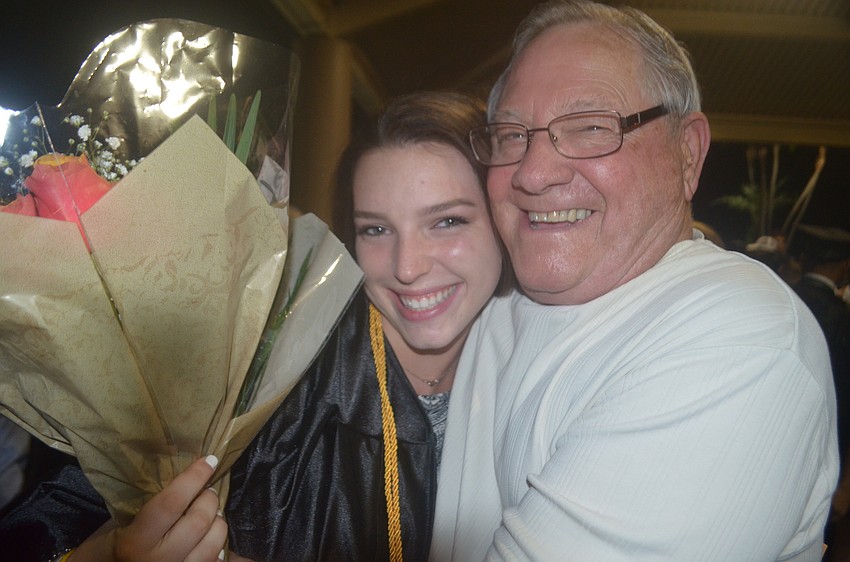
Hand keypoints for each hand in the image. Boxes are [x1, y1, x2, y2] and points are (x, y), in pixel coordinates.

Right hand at [71, 455, 226, 561]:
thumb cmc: (110, 544)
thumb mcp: (122, 520)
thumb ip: (154, 502)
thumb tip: (190, 474)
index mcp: (135, 541)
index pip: (171, 503)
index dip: (193, 478)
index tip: (209, 460)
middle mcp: (158, 561)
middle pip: (198, 522)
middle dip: (209, 500)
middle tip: (207, 491)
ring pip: (213, 544)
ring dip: (218, 523)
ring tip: (211, 515)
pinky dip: (221, 547)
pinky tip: (214, 538)